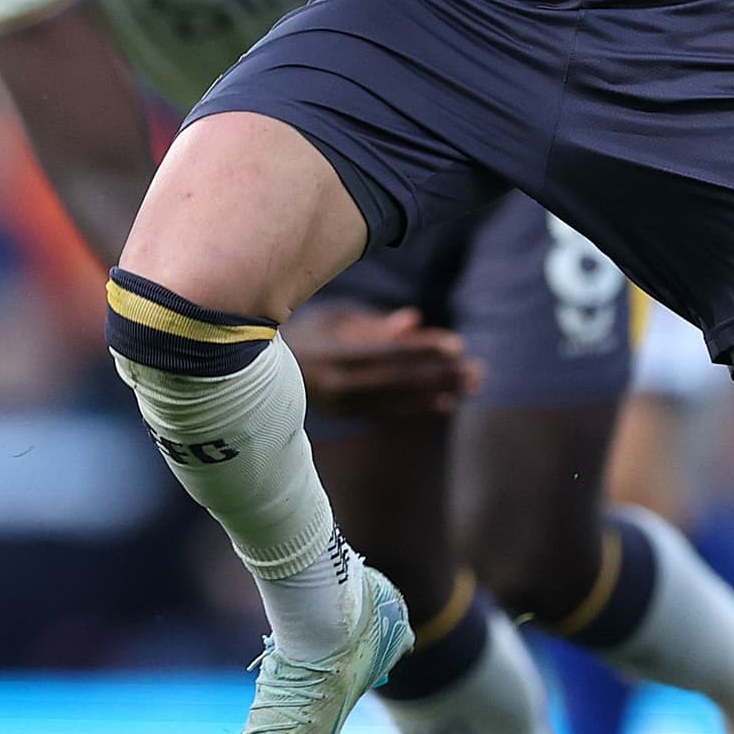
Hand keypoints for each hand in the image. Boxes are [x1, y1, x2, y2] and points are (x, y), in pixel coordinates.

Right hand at [284, 304, 479, 415]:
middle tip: (477, 370)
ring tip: (473, 383)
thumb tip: (415, 321)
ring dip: (440, 391)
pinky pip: (390, 411)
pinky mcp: (347, 414)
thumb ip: (373, 323)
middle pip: (401, 381)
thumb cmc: (300, 331)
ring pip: (401, 400)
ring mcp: (344, 406)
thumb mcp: (332, 318)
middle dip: (442, 375)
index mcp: (334, 357)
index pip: (389, 354)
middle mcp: (340, 387)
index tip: (457, 345)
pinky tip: (446, 402)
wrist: (256, 372)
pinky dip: (420, 406)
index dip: (425, 350)